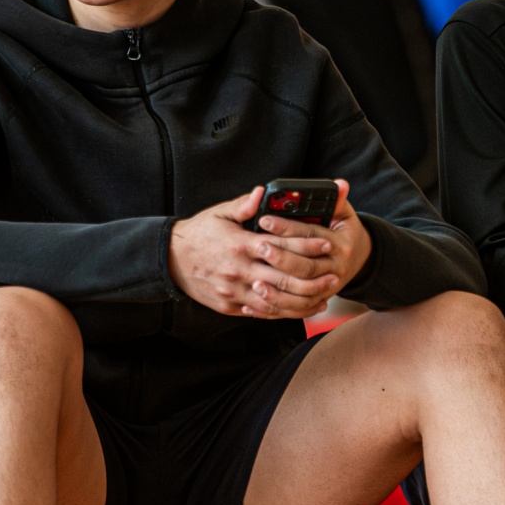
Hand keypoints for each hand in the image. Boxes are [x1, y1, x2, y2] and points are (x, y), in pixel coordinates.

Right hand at [168, 187, 339, 319]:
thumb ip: (245, 205)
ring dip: (303, 300)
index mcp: (240, 244)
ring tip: (324, 296)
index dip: (306, 244)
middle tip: (334, 275)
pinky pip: (261, 312)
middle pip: (284, 278)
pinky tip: (300, 309)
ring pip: (276, 301)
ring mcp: (235, 291)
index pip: (281, 245)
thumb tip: (262, 191)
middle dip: (313, 277)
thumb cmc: (199, 233)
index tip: (325, 243)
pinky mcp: (230, 305)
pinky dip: (283, 313)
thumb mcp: (220, 213)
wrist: (170, 260)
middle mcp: (240, 270)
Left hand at [246, 178, 372, 315]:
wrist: (360, 259)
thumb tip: (339, 183)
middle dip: (280, 258)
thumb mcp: (344, 214)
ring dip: (278, 289)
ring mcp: (328, 287)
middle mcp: (336, 267)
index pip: (310, 235)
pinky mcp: (319, 299)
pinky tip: (256, 302)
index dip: (286, 227)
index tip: (264, 220)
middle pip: (306, 267)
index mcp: (339, 243)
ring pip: (301, 291)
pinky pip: (297, 308)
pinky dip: (277, 307)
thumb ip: (336, 200)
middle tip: (258, 248)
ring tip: (255, 282)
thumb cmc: (344, 231)